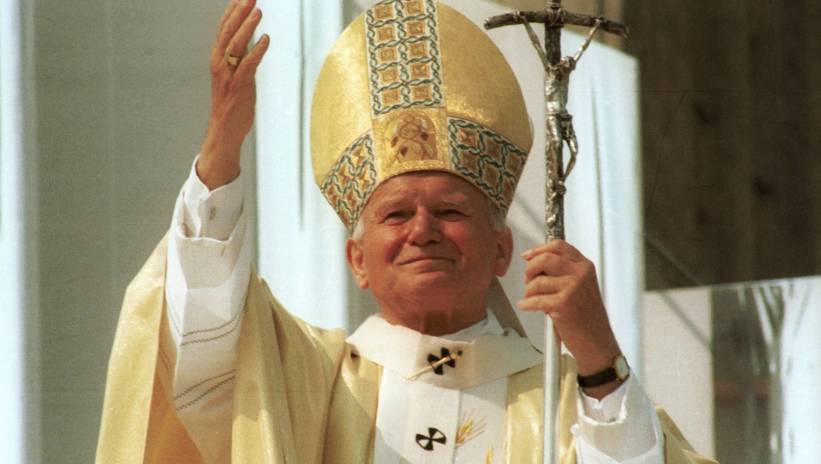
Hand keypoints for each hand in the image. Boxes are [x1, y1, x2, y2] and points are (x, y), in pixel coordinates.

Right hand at [198, 0, 268, 189]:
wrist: (224, 131)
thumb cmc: (231, 105)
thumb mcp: (235, 76)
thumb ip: (240, 59)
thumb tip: (251, 40)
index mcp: (217, 60)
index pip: (223, 30)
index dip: (232, 12)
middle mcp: (219, 65)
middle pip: (228, 32)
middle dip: (239, 12)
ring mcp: (227, 76)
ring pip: (235, 45)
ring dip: (247, 26)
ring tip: (257, 11)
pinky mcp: (238, 87)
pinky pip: (247, 65)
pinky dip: (256, 51)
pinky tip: (265, 39)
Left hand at [518, 240, 622, 396]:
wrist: (597, 342)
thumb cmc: (587, 317)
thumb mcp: (581, 287)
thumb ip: (564, 272)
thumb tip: (536, 263)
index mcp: (585, 266)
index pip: (558, 246)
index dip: (539, 249)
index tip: (528, 256)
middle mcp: (580, 274)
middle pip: (545, 258)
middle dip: (530, 269)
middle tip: (528, 280)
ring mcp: (573, 288)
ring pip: (537, 281)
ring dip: (529, 291)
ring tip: (532, 299)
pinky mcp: (563, 304)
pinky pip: (534, 299)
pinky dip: (526, 304)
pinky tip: (526, 306)